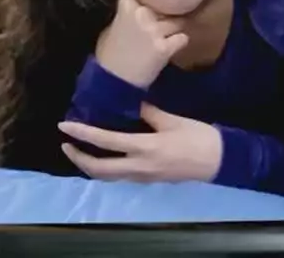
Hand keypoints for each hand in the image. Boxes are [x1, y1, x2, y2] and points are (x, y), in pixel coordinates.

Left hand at [59, 103, 222, 182]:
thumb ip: (148, 113)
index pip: (105, 141)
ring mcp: (143, 176)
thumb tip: (130, 104)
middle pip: (98, 168)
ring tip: (80, 151)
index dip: (83, 134)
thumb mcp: (173, 121)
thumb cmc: (199, 137)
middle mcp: (139, 166)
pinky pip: (119, 176)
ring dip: (89, 165)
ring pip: (107, 176)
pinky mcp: (149, 180)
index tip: (65, 126)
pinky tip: (105, 157)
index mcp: (145, 147)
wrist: (219, 161)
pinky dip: (105, 168)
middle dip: (78, 157)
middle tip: (66, 143)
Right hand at [96, 0, 188, 87]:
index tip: (149, 10)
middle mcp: (142, 15)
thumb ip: (126, 15)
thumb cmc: (108, 56)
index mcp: (127, 7)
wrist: (112, 82)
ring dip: (173, 29)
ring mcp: (154, 31)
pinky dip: (180, 42)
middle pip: (164, 8)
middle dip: (164, 16)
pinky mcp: (165, 48)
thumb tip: (138, 9)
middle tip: (161, 25)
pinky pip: (182, 38)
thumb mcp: (111, 28)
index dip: (148, 3)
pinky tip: (173, 47)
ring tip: (168, 36)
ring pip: (176, 22)